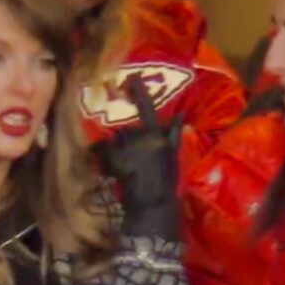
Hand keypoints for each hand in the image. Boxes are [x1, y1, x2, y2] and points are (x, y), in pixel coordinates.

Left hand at [95, 77, 183, 239]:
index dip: (139, 92)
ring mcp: (128, 147)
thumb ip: (173, 136)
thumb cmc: (165, 185)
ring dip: (114, 152)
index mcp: (158, 137)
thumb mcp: (173, 158)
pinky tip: (111, 172)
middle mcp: (143, 138)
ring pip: (114, 142)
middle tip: (130, 162)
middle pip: (125, 131)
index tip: (132, 78)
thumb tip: (181, 116)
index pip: (148, 110)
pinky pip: (104, 152)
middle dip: (124, 144)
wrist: (153, 206)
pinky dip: (104, 160)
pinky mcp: (115, 158)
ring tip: (122, 170)